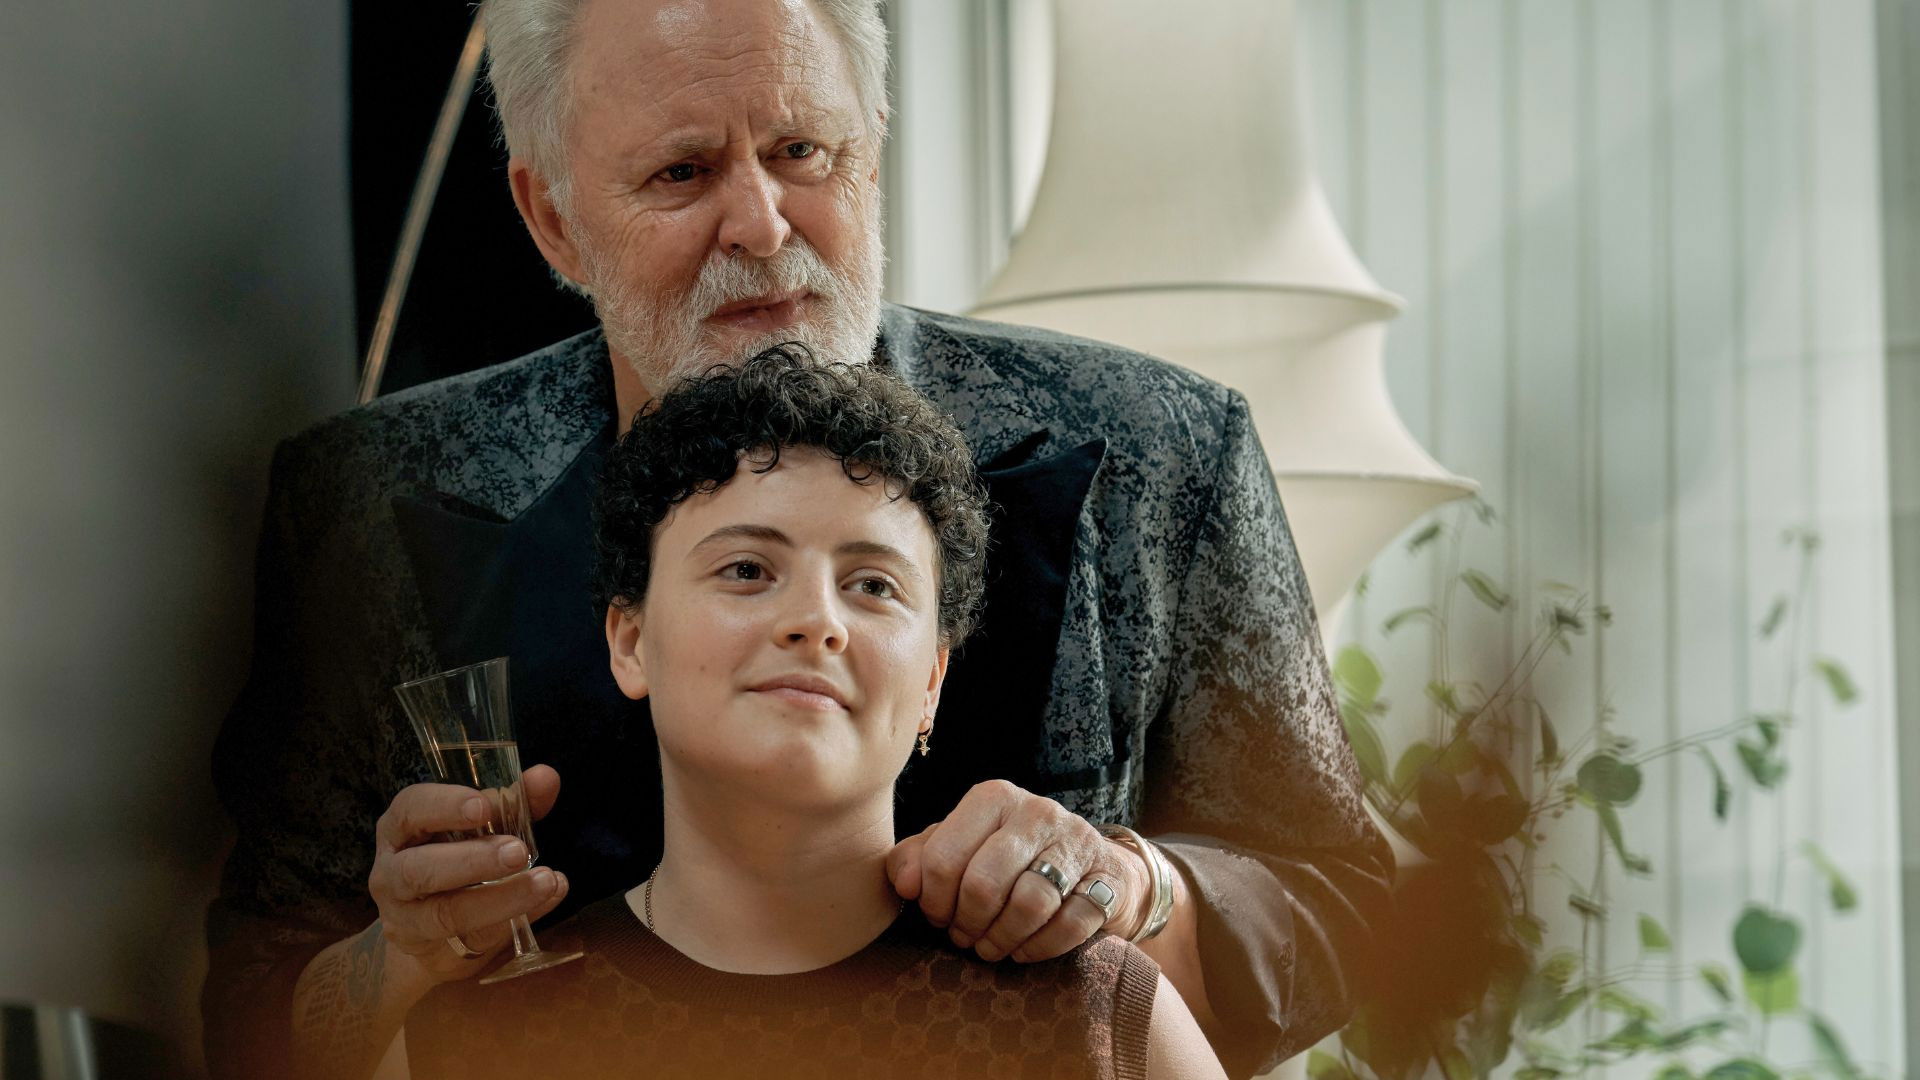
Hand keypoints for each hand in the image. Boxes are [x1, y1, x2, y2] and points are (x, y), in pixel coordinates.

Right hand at [366, 764, 568, 981]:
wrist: (429, 932)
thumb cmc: (455, 861)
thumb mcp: (478, 829)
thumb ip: (512, 802)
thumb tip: (546, 777)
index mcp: (400, 829)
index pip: (410, 809)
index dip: (444, 806)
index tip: (483, 806)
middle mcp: (391, 873)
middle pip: (419, 868)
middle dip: (472, 859)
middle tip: (519, 851)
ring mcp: (405, 917)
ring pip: (445, 912)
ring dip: (500, 897)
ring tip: (544, 880)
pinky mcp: (430, 949)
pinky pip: (472, 937)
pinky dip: (515, 916)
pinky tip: (547, 899)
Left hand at [886, 780, 1149, 962]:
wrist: (1089, 864)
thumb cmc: (1007, 857)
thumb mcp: (958, 847)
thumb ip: (918, 858)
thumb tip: (904, 885)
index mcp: (992, 798)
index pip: (942, 858)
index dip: (933, 901)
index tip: (938, 916)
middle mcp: (1036, 812)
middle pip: (984, 883)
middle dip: (967, 923)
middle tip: (964, 937)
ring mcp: (1076, 844)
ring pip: (1029, 905)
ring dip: (1001, 939)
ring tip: (990, 947)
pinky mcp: (1106, 879)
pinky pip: (1069, 924)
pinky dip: (1039, 948)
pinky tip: (1023, 950)